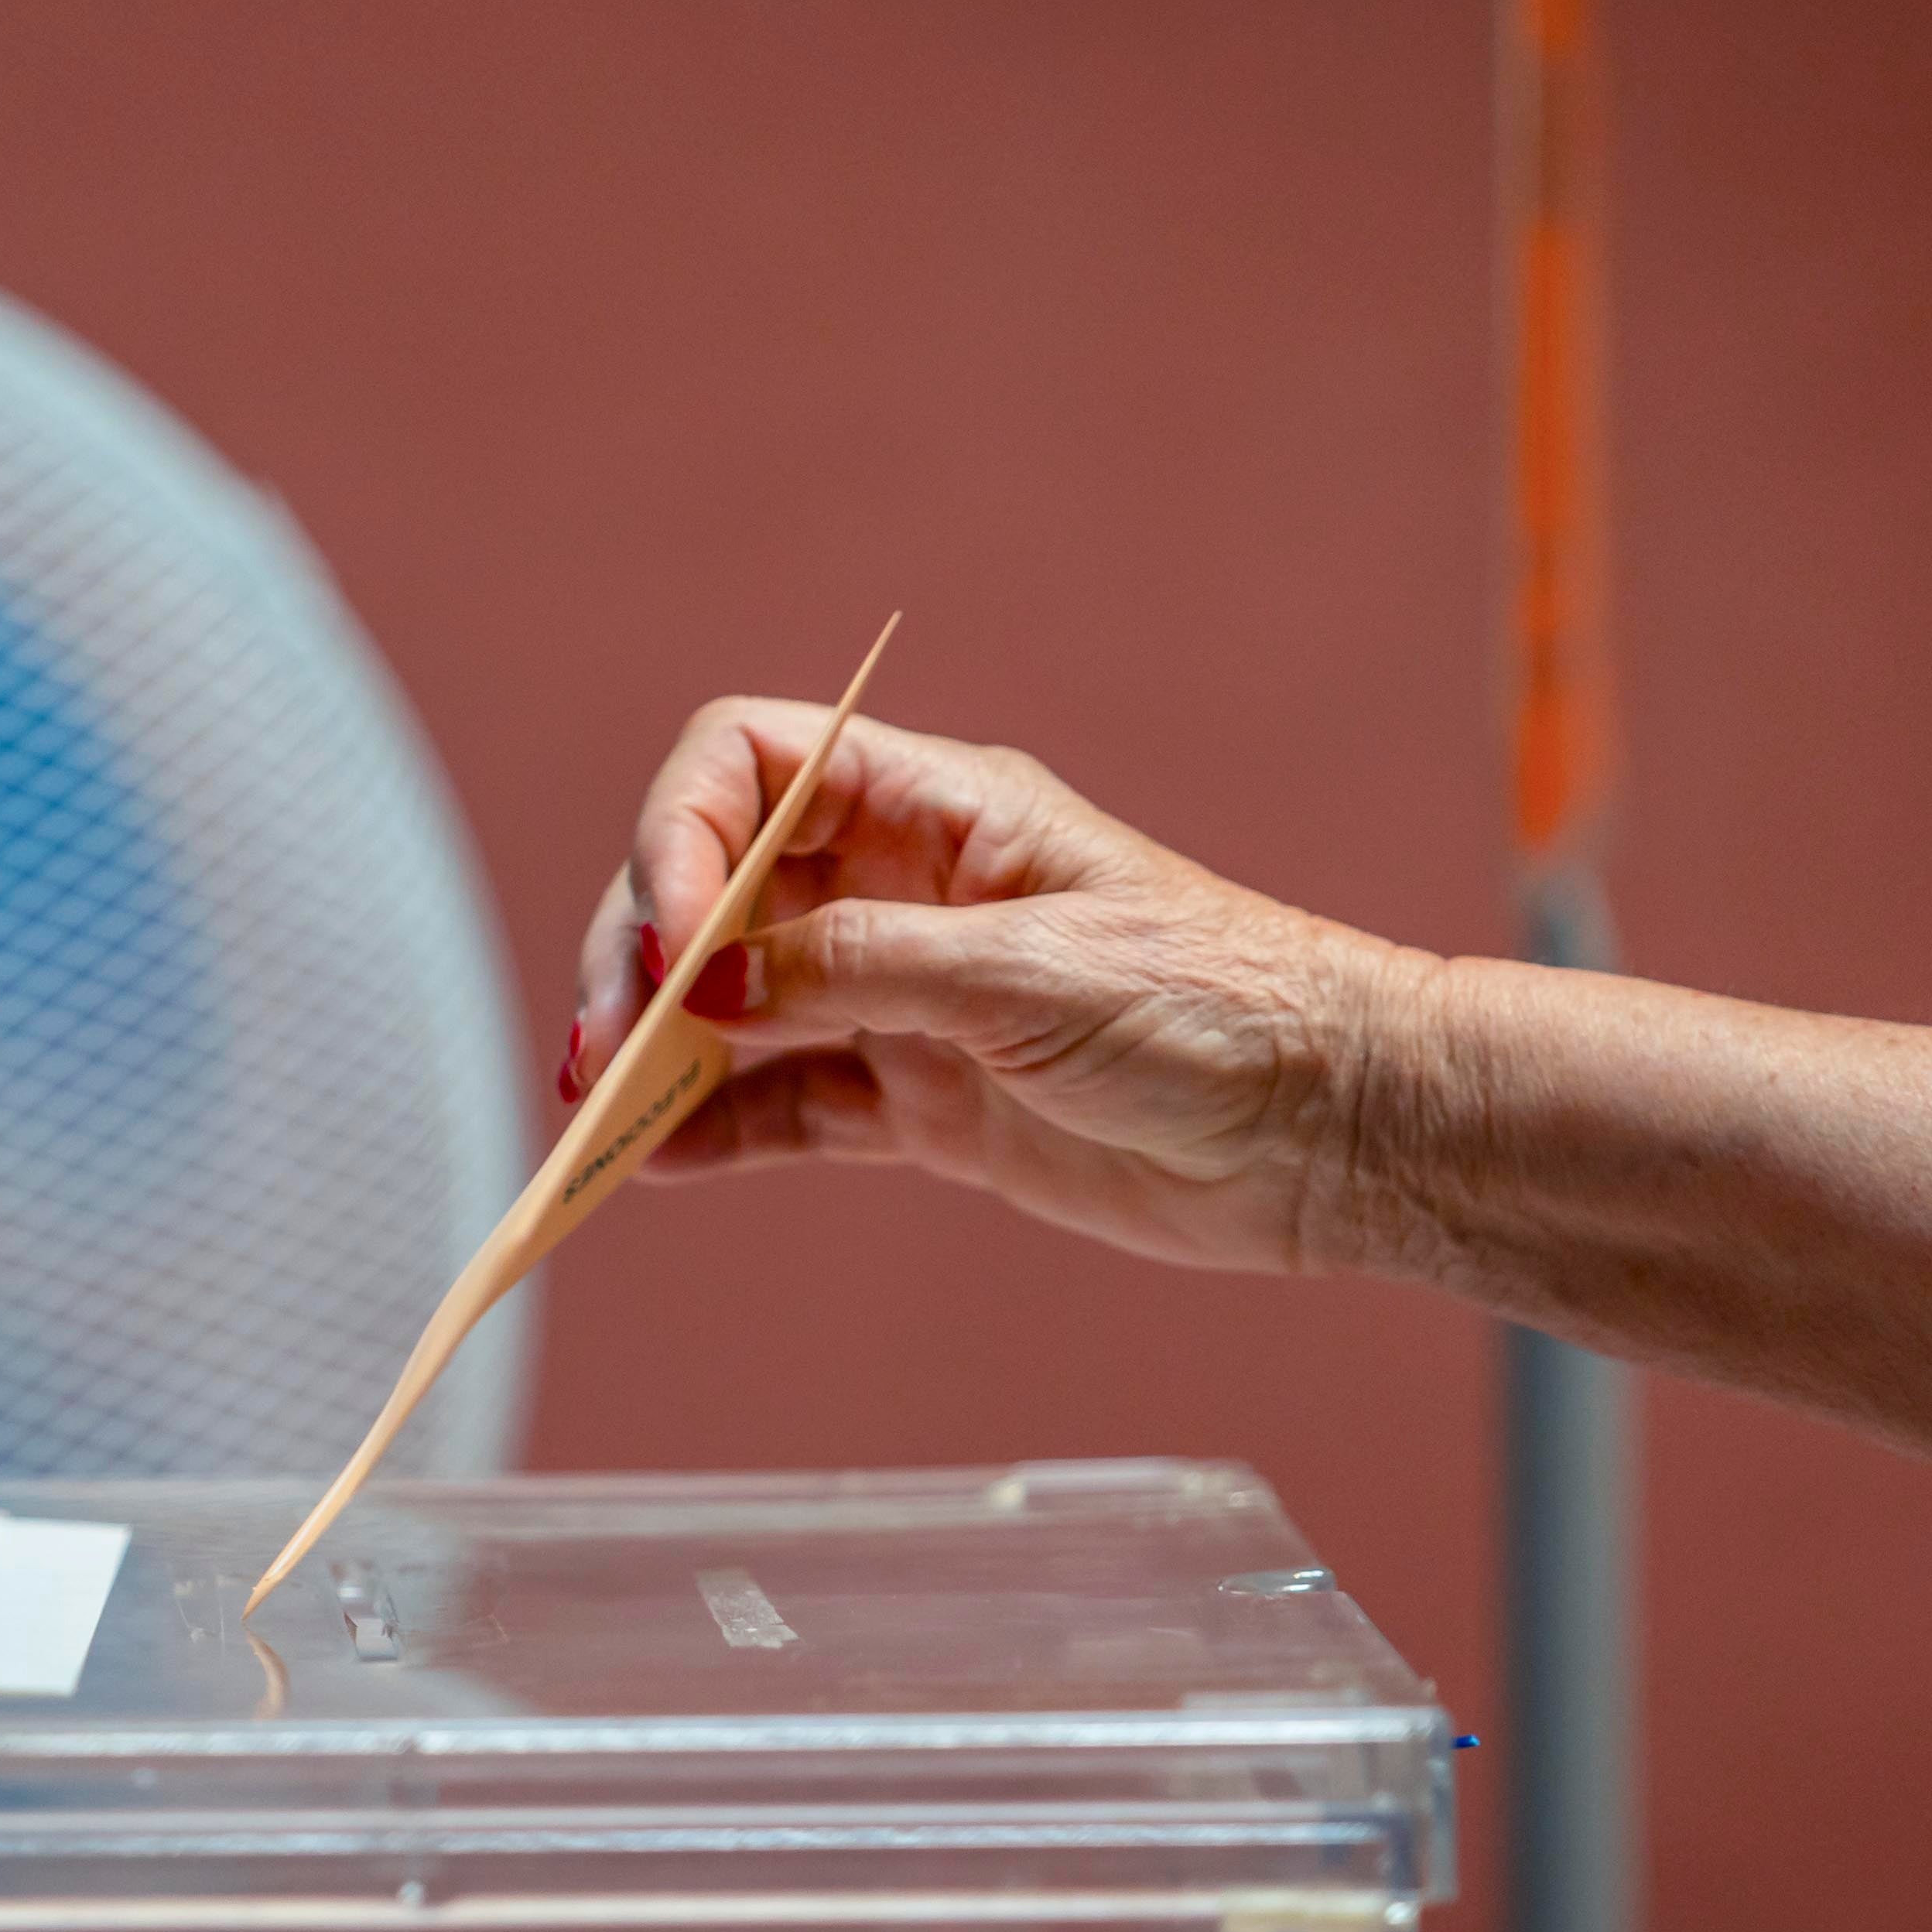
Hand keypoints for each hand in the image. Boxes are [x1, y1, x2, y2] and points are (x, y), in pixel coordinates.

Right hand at [565, 703, 1442, 1274]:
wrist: (1335, 1133)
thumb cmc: (1225, 1009)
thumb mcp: (1027, 976)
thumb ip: (853, 971)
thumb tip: (701, 989)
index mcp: (939, 811)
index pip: (752, 766)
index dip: (682, 833)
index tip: (674, 937)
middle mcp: (905, 890)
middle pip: (716, 889)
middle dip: (642, 956)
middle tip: (606, 1044)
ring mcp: (905, 998)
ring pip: (736, 1005)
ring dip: (657, 1051)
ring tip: (596, 1115)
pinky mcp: (924, 1101)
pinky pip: (785, 1106)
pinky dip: (715, 1132)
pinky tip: (655, 1165)